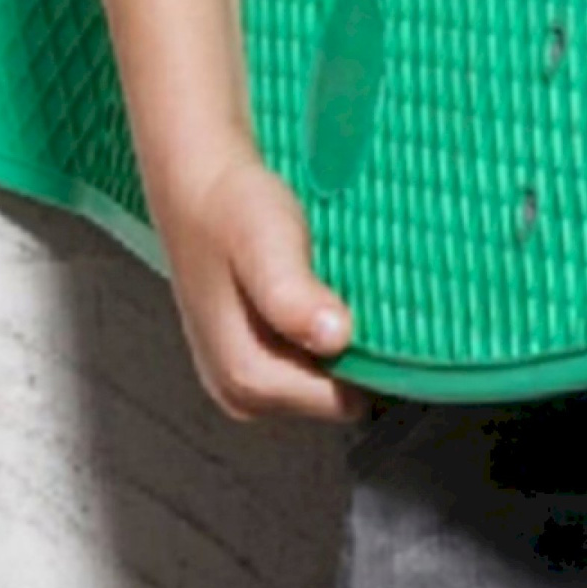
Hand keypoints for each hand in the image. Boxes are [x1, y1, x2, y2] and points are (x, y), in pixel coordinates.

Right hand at [148, 140, 373, 432]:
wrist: (201, 185)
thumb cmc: (232, 210)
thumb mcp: (266, 245)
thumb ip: (293, 296)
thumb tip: (335, 338)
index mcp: (244, 377)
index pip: (340, 402)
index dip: (370, 364)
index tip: (384, 316)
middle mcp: (240, 394)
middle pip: (334, 398)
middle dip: (355, 355)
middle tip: (361, 294)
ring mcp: (243, 380)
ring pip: (324, 381)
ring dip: (342, 343)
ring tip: (342, 289)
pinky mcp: (252, 360)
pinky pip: (309, 364)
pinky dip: (325, 336)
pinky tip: (325, 296)